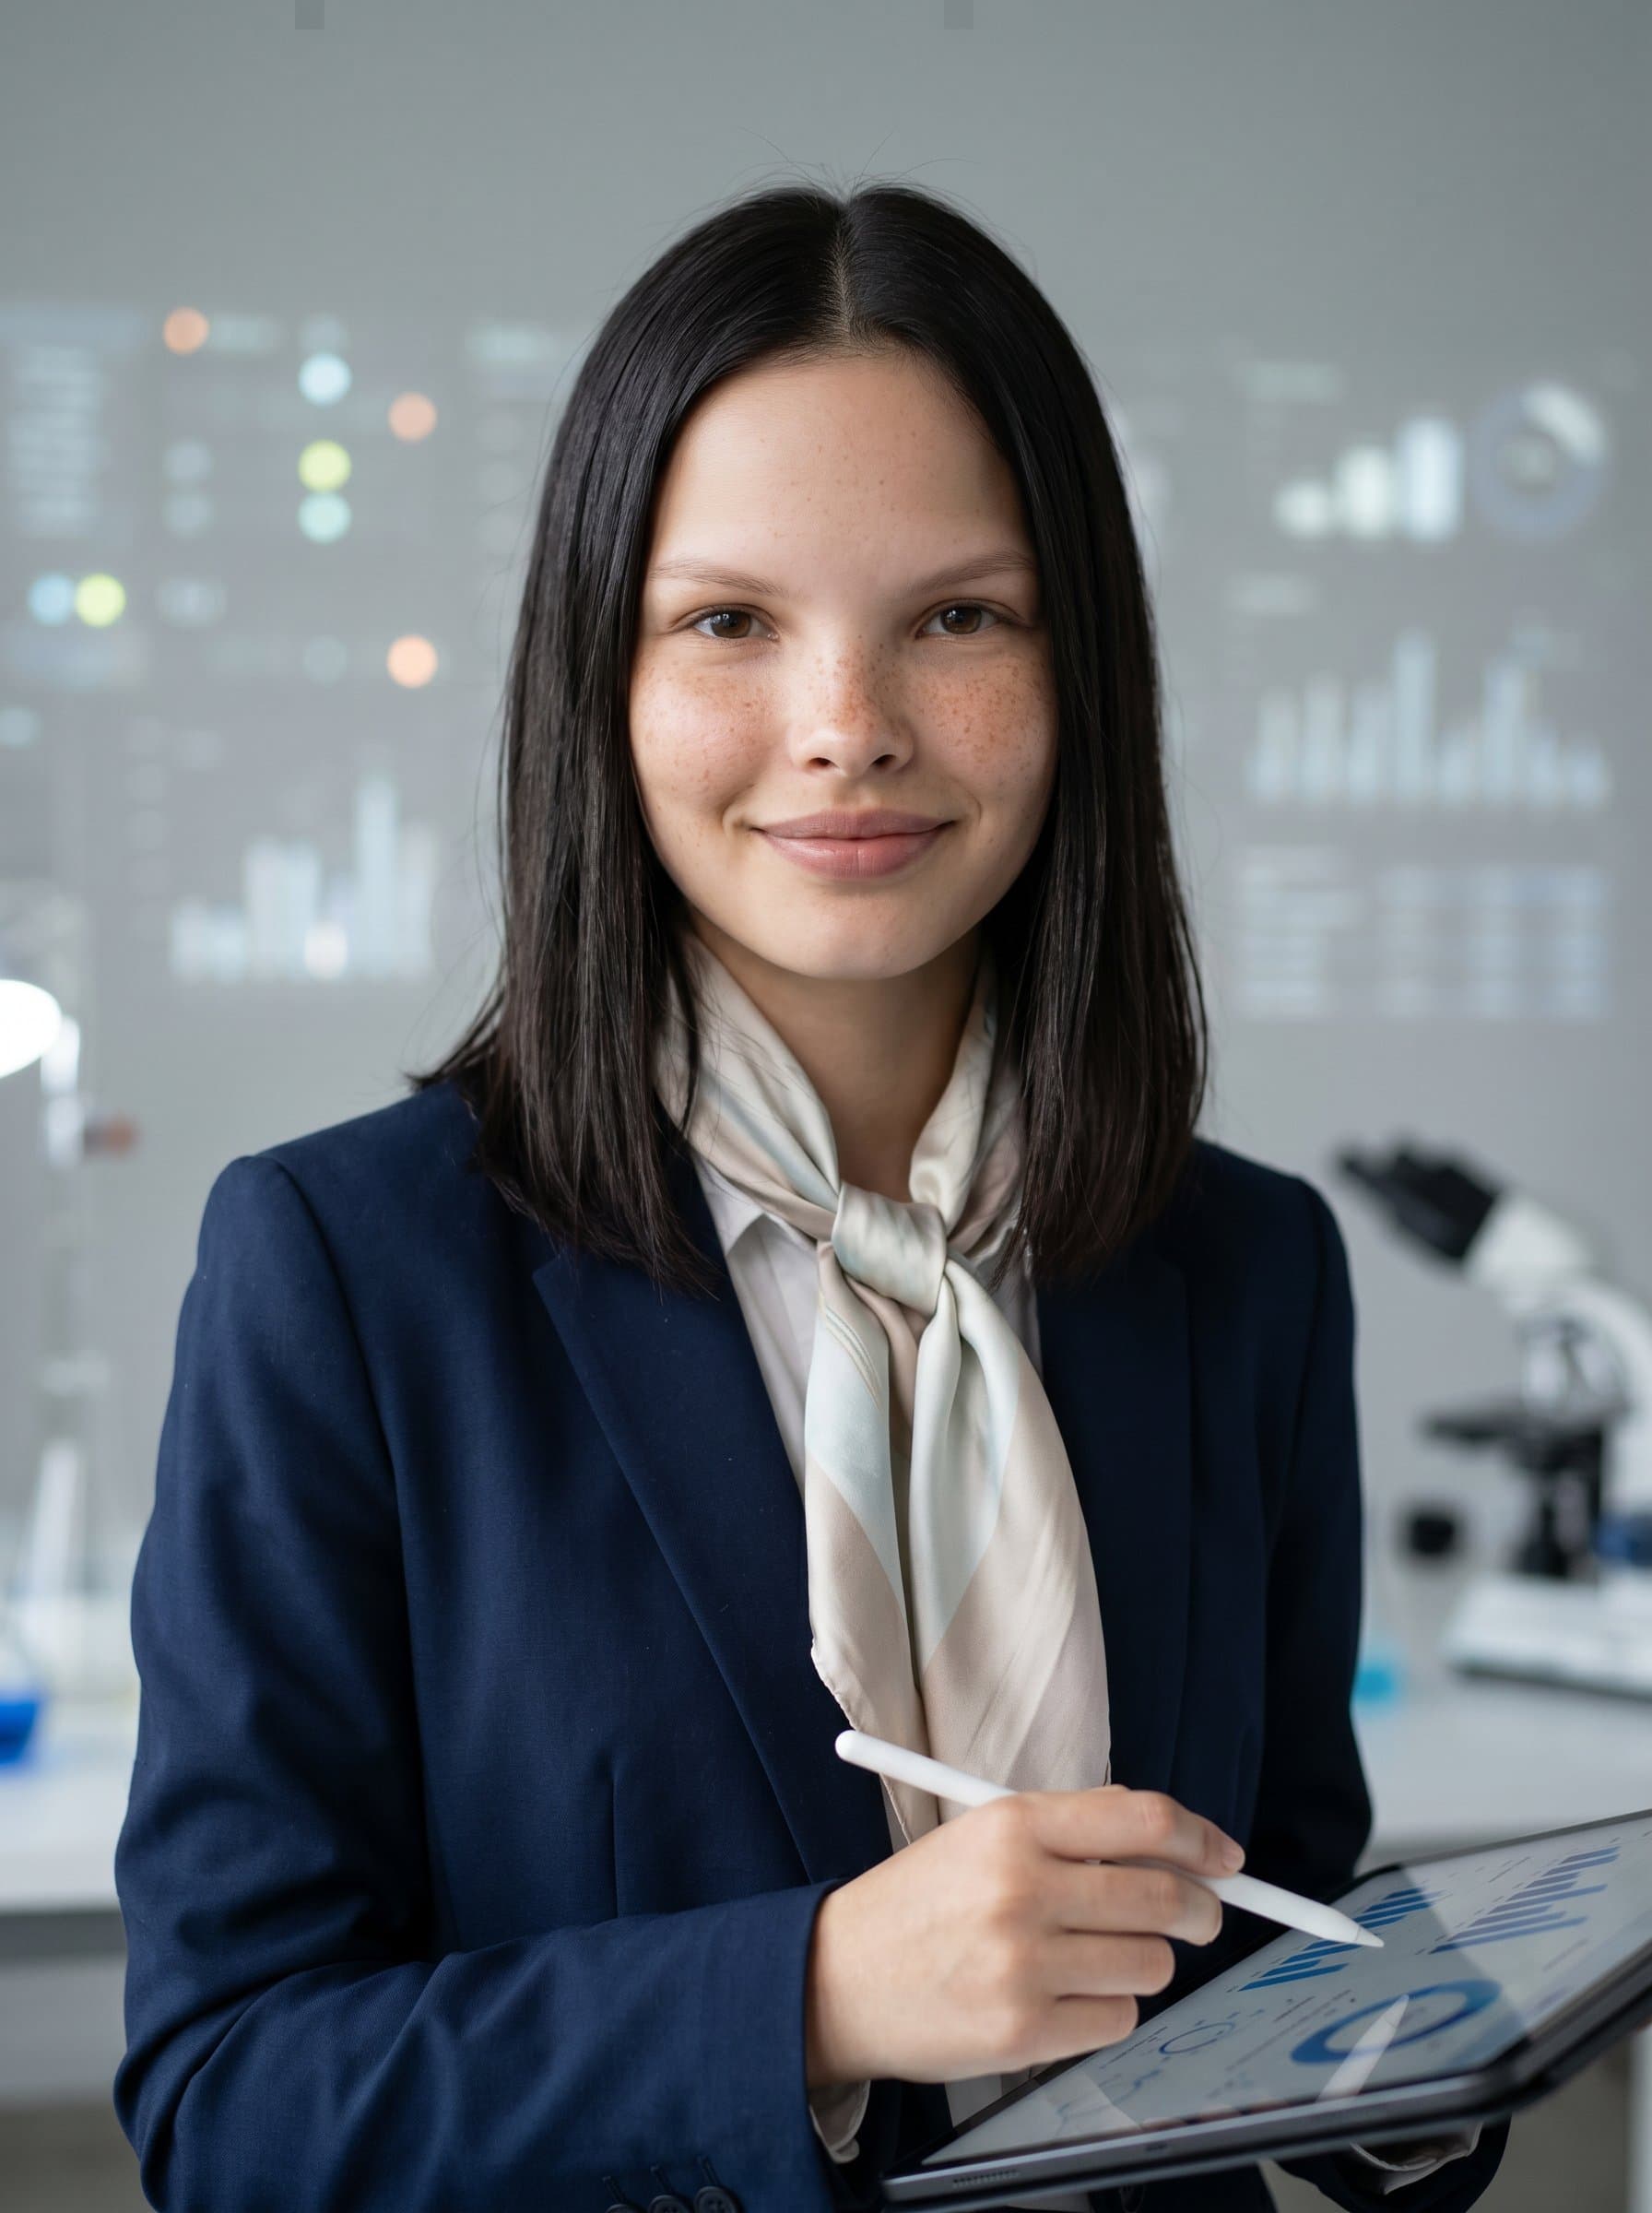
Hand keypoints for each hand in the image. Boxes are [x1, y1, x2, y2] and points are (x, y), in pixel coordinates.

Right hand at [804, 1784, 1241, 2087]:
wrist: (839, 1977)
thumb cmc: (921, 1902)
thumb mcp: (983, 1834)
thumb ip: (1074, 1830)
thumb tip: (1175, 1845)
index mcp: (1013, 1823)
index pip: (1144, 1820)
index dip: (1202, 1838)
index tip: (1227, 1857)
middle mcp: (1022, 1887)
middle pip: (1165, 1898)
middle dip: (1201, 1909)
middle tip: (1200, 1915)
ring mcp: (1024, 1963)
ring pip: (1151, 1964)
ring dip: (1142, 1962)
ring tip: (1094, 1957)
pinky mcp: (1024, 2030)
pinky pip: (1118, 2020)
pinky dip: (1108, 2010)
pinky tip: (1065, 1996)